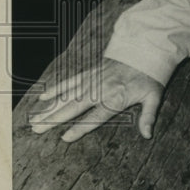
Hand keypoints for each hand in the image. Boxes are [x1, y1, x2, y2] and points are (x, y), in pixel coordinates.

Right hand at [29, 58, 163, 142]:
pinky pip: (70, 81)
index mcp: (116, 99)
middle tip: (38, 129)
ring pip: (68, 96)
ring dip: (51, 107)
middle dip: (55, 119)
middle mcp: (100, 90)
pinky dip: (56, 88)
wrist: (144, 51)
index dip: (80, 127)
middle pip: (75, 107)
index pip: (96, 116)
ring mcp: (92, 81)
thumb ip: (149, 116)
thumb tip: (148, 135)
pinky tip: (43, 97)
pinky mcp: (89, 73)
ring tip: (35, 119)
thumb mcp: (154, 97)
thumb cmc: (149, 78)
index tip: (65, 138)